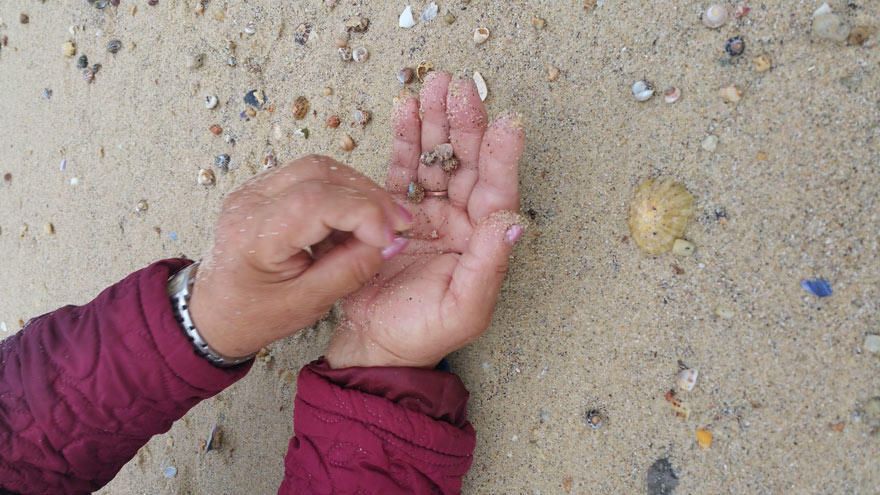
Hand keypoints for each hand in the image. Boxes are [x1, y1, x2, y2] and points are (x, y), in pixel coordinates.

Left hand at [188, 156, 413, 358]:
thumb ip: (351, 270)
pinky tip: (355, 218)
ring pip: (318, 167)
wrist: (214, 311)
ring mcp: (254, 189)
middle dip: (368, 195)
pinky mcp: (264, 187)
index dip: (363, 213)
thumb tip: (392, 243)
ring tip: (381, 220)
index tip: (392, 236)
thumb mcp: (308, 304)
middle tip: (398, 223)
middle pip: (320, 172)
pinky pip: (311, 175)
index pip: (316, 202)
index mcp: (253, 235)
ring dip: (358, 189)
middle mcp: (250, 201)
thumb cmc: (256, 314)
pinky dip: (342, 191)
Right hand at [326, 72, 525, 368]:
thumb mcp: (464, 307)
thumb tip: (512, 219)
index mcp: (481, 240)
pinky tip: (405, 109)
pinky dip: (404, 138)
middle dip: (464, 123)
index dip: (501, 153)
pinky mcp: (393, 210)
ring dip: (435, 121)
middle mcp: (459, 220)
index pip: (496, 188)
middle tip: (459, 88)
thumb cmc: (423, 333)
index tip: (506, 120)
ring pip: (435, 157)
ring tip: (433, 85)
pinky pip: (402, 167)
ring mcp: (426, 212)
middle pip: (466, 161)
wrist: (375, 344)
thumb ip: (488, 263)